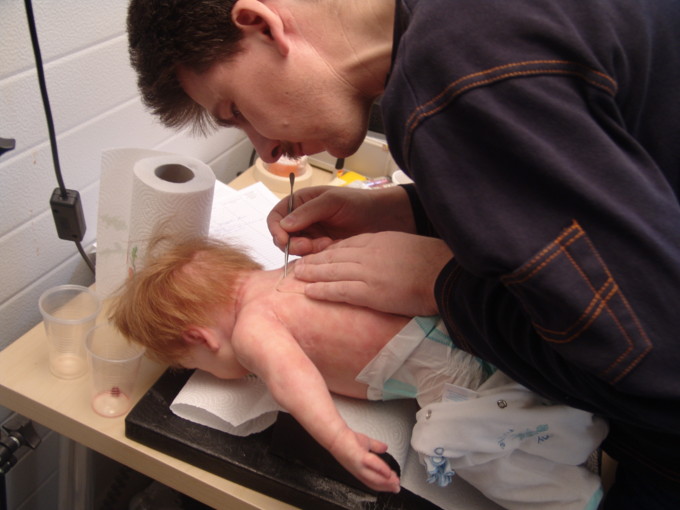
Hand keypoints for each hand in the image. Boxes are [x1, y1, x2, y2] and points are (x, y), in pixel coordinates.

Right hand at [267, 185, 415, 255]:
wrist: (382, 218)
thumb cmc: (358, 203)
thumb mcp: (333, 201)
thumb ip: (308, 211)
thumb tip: (283, 225)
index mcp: (300, 203)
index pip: (276, 217)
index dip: (275, 229)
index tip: (284, 239)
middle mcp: (302, 220)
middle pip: (282, 237)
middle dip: (293, 243)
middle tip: (311, 246)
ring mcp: (311, 236)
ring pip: (295, 250)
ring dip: (307, 251)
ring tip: (327, 245)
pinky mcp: (321, 251)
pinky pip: (310, 258)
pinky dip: (317, 257)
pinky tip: (331, 249)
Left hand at [295, 232, 452, 316]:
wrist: (444, 274)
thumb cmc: (433, 262)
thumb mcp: (405, 246)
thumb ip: (389, 250)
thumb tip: (384, 261)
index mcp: (378, 240)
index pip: (347, 244)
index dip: (329, 250)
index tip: (317, 254)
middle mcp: (368, 253)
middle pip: (334, 255)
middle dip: (314, 259)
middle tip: (298, 264)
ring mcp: (368, 272)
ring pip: (332, 271)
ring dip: (312, 273)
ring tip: (297, 276)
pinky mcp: (370, 291)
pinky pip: (340, 290)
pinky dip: (322, 290)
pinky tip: (310, 291)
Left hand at [329, 427, 400, 492]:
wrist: (336, 435)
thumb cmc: (347, 439)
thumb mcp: (366, 444)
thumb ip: (376, 446)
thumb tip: (384, 448)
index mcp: (360, 469)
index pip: (373, 480)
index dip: (384, 484)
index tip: (394, 484)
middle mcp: (358, 470)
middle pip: (374, 483)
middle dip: (387, 486)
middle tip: (397, 487)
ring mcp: (358, 465)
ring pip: (373, 478)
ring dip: (386, 481)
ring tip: (395, 481)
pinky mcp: (358, 458)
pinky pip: (372, 465)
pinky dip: (381, 469)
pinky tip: (388, 472)